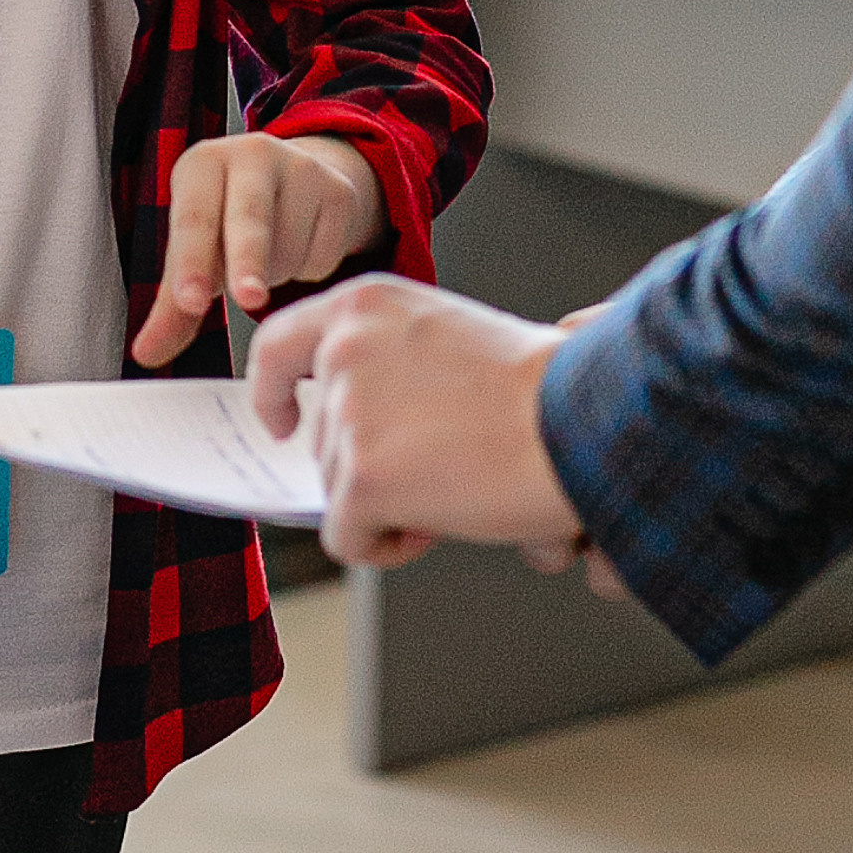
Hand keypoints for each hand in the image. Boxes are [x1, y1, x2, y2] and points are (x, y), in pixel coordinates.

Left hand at [134, 134, 385, 368]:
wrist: (298, 181)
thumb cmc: (229, 221)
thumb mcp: (198, 252)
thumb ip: (174, 306)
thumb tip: (147, 354)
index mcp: (202, 164)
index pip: (193, 220)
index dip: (191, 263)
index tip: (191, 302)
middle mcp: (250, 155)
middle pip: (248, 218)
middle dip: (247, 261)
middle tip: (248, 299)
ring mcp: (301, 168)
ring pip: (288, 247)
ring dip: (276, 275)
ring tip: (267, 258)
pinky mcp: (339, 190)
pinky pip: (323, 256)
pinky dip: (309, 270)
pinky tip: (301, 248)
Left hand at [247, 275, 614, 583]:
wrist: (581, 423)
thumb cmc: (537, 390)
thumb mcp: (443, 339)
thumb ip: (382, 361)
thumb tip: (340, 425)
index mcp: (363, 305)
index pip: (277, 343)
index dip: (270, 391)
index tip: (281, 423)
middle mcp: (344, 349)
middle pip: (320, 440)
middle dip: (373, 467)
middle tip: (445, 463)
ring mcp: (348, 413)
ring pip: (337, 491)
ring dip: (389, 504)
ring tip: (456, 482)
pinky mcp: (360, 476)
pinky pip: (346, 539)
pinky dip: (385, 546)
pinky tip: (439, 521)